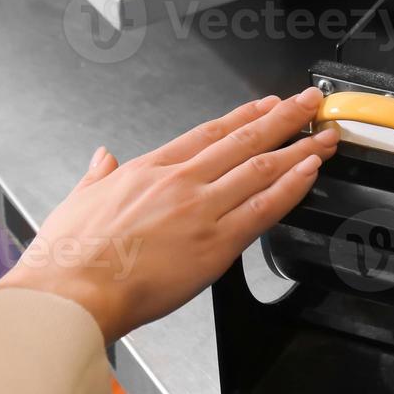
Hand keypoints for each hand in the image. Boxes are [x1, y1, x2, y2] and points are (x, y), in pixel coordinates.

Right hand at [0, 88, 337, 341]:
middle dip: (283, 119)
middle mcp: (181, 181)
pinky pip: (264, 208)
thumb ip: (97, 175)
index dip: (244, 117)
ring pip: (262, 169)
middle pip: (244, 140)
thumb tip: (102, 157)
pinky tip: (310, 172)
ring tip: (323, 136)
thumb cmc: (70, 257)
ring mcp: (201, 209)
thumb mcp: (78, 199)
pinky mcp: (216, 243)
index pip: (208, 133)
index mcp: (149, 169)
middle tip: (310, 103)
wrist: (72, 291)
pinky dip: (292, 186)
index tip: (266, 106)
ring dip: (298, 149)